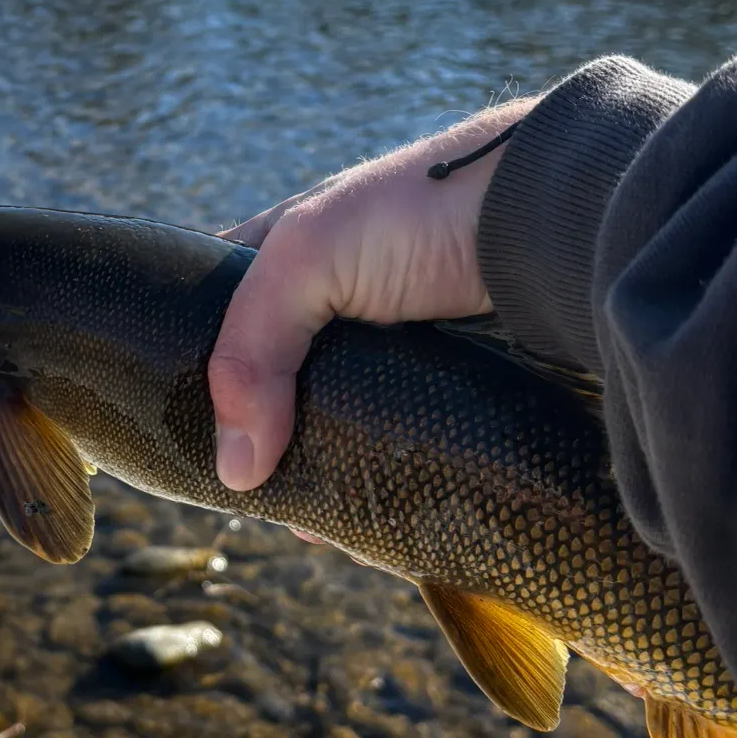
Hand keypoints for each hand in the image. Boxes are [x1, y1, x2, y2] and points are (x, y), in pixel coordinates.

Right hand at [208, 98, 535, 490]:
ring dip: (312, 478)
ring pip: (325, 431)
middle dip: (255, 444)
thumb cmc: (421, 214)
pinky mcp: (430, 393)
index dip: (192, 373)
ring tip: (308, 523)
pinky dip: (368, 487)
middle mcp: (327, 309)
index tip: (185, 433)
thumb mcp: (307, 257)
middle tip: (251, 494)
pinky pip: (385, 452)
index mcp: (282, 261)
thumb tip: (236, 470)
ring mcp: (380, 356)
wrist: (551, 222)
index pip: (214, 324)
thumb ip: (251, 350)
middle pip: (267, 392)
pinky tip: (357, 523)